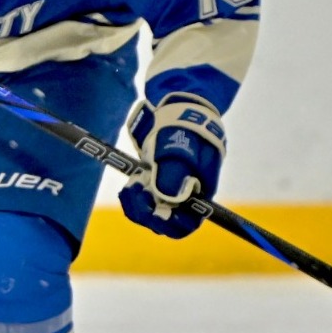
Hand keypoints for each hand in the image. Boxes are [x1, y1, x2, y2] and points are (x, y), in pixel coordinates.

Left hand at [119, 93, 225, 238]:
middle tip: (134, 191)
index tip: (152, 210)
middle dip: (146, 211)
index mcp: (200, 195)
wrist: (182, 108)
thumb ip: (173, 177)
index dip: (168, 223)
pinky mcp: (158, 180)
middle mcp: (186, 197)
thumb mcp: (181, 151)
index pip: (186, 224)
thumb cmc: (187, 130)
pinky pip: (144, 197)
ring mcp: (171, 189)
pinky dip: (135, 193)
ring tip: (132, 184)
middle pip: (166, 221)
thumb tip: (165, 200)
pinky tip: (131, 181)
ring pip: (152, 210)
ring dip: (138, 202)